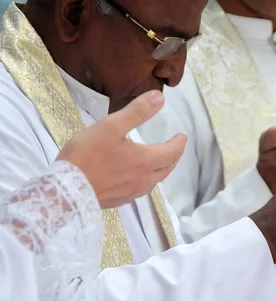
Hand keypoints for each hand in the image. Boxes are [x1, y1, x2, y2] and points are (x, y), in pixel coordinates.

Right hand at [56, 91, 186, 208]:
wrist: (65, 190)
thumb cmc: (87, 155)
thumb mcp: (111, 126)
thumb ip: (137, 112)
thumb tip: (159, 98)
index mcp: (146, 161)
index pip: (172, 152)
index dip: (179, 143)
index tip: (182, 136)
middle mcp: (144, 179)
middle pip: (167, 168)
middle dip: (174, 156)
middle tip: (175, 148)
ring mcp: (132, 192)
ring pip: (155, 180)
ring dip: (163, 169)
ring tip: (162, 162)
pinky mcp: (120, 200)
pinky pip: (142, 190)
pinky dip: (148, 180)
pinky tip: (139, 178)